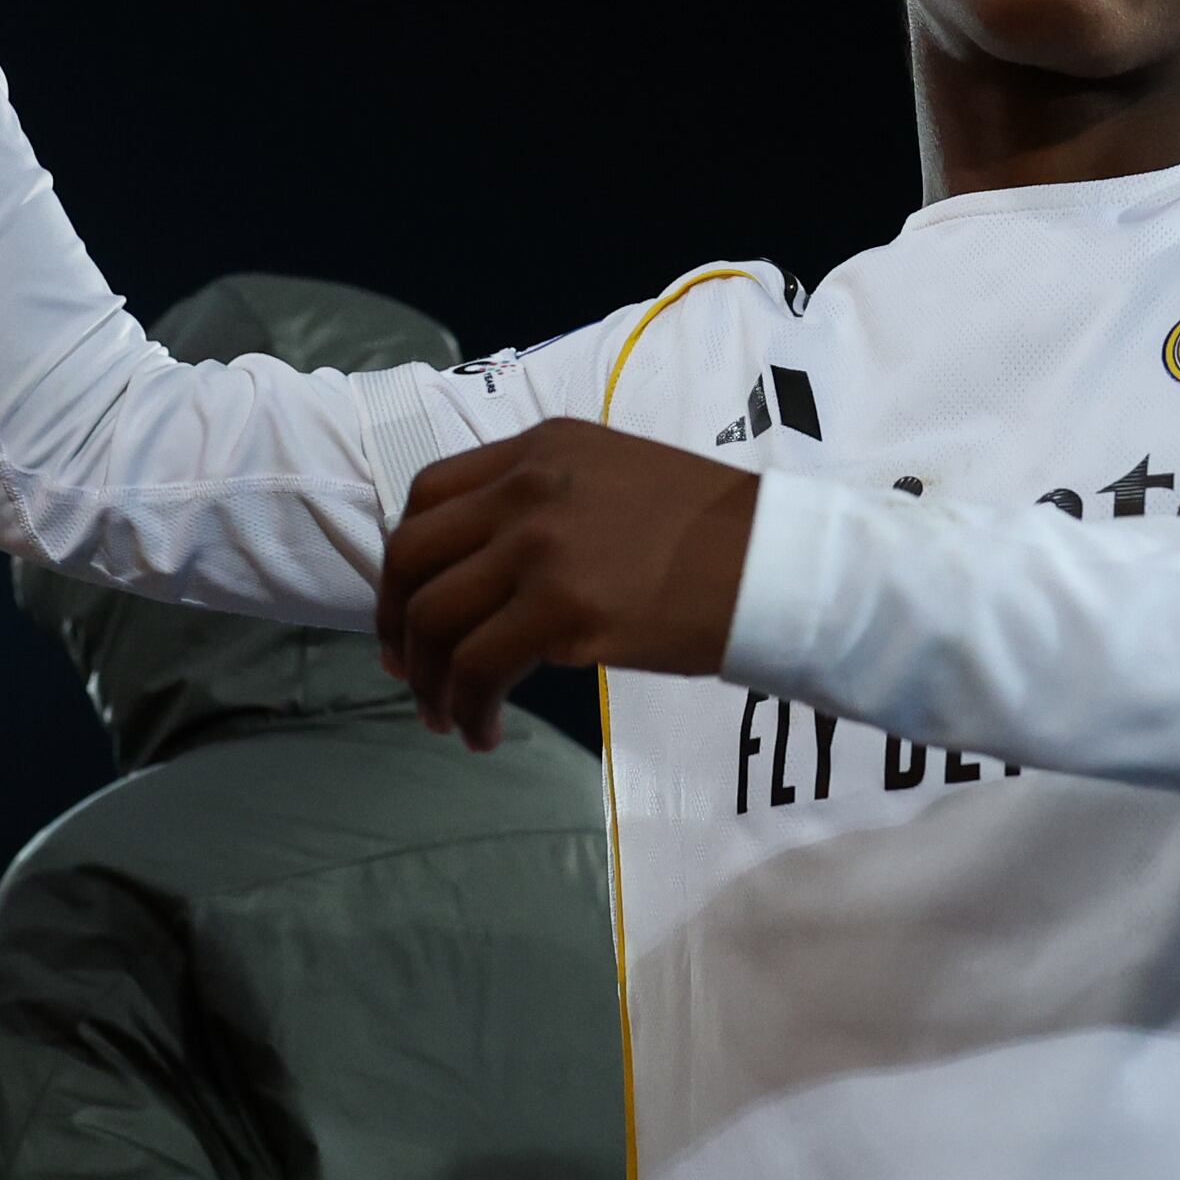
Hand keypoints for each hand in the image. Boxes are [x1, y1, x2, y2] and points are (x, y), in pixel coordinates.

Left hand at [375, 420, 758, 748]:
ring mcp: (541, 544)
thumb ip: (549, 505)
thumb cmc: (716, 536)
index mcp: (542, 448)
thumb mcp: (617, 481)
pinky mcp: (562, 608)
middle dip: (397, 624)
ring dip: (429, 681)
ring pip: (434, 618)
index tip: (410, 609)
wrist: (781, 565)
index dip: (406, 560)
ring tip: (450, 718)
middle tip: (410, 674)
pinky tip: (487, 732)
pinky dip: (468, 708)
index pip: (429, 493)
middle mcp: (529, 486)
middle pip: (413, 555)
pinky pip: (477, 668)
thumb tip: (490, 575)